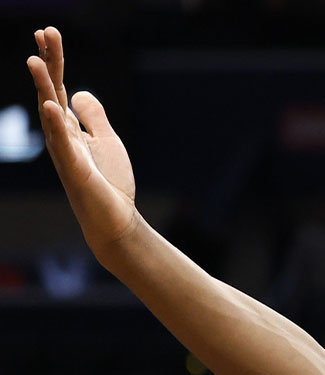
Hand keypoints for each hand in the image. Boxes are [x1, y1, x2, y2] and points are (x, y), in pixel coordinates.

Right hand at [27, 27, 137, 249]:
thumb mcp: (106, 140)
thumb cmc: (109, 182)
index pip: (60, 86)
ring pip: (50, 113)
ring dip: (43, 86)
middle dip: (48, 62)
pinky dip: (56, 123)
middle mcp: (61, 135)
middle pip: (52, 91)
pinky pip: (63, 142)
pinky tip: (52, 104)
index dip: (54, 60)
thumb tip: (79, 92)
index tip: (48, 33)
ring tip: (35, 60)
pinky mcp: (74, 168)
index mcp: (70, 126)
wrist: (115, 219)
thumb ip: (94, 116)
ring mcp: (65, 151)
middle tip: (43, 32)